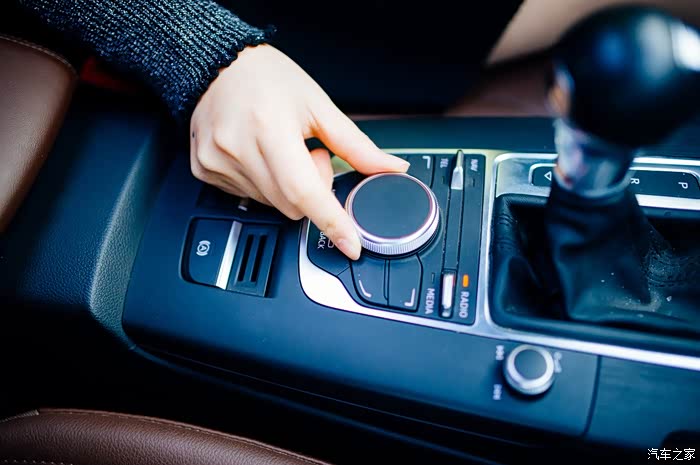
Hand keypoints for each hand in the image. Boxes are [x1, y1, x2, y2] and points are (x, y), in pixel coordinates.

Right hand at [190, 45, 408, 259]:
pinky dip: (263, 184)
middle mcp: (239, 149)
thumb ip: (356, 146)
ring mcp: (217, 162)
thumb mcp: (318, 106)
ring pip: (271, 205)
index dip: (331, 221)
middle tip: (308, 153)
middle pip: (292, 205)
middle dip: (311, 188)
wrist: (218, 62)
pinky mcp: (204, 170)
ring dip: (286, 186)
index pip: (305, 191)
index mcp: (270, 129)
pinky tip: (258, 154)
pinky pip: (246, 197)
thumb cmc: (267, 77)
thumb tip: (389, 167)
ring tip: (280, 148)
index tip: (350, 244)